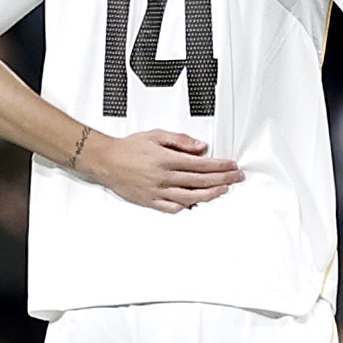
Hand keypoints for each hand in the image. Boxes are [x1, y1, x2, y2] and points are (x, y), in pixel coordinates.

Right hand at [68, 126, 238, 209]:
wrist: (106, 161)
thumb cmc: (129, 147)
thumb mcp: (156, 135)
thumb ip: (180, 140)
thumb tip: (201, 147)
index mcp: (167, 159)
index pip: (201, 164)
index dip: (220, 165)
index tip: (231, 165)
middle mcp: (164, 177)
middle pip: (200, 180)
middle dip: (222, 179)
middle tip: (236, 177)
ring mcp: (157, 191)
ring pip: (190, 196)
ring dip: (210, 194)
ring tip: (223, 191)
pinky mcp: (150, 201)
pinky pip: (172, 207)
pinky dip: (187, 206)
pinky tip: (197, 203)